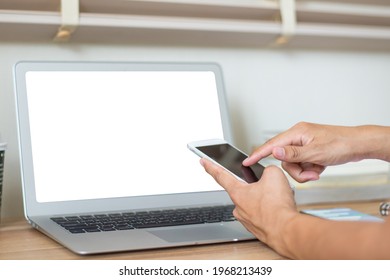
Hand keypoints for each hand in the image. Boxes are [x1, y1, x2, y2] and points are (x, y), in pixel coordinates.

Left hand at [200, 158, 297, 252]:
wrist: (285, 230)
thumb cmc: (277, 207)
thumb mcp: (274, 174)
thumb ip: (267, 169)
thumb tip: (269, 174)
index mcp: (237, 192)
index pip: (220, 175)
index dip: (211, 166)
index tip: (203, 162)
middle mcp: (239, 207)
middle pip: (243, 190)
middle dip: (256, 186)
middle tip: (269, 188)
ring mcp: (247, 220)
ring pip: (255, 203)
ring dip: (266, 200)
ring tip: (278, 200)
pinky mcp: (258, 229)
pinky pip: (263, 215)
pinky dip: (271, 211)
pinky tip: (279, 210)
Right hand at [243, 122, 360, 182]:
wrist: (358, 146)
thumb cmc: (340, 144)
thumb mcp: (315, 152)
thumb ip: (292, 154)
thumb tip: (274, 152)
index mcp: (296, 133)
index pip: (272, 145)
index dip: (258, 154)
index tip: (246, 161)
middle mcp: (298, 138)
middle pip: (284, 160)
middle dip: (296, 170)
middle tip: (310, 174)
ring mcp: (304, 146)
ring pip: (293, 165)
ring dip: (305, 172)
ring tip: (317, 171)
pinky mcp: (309, 152)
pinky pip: (302, 165)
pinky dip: (310, 170)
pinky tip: (320, 168)